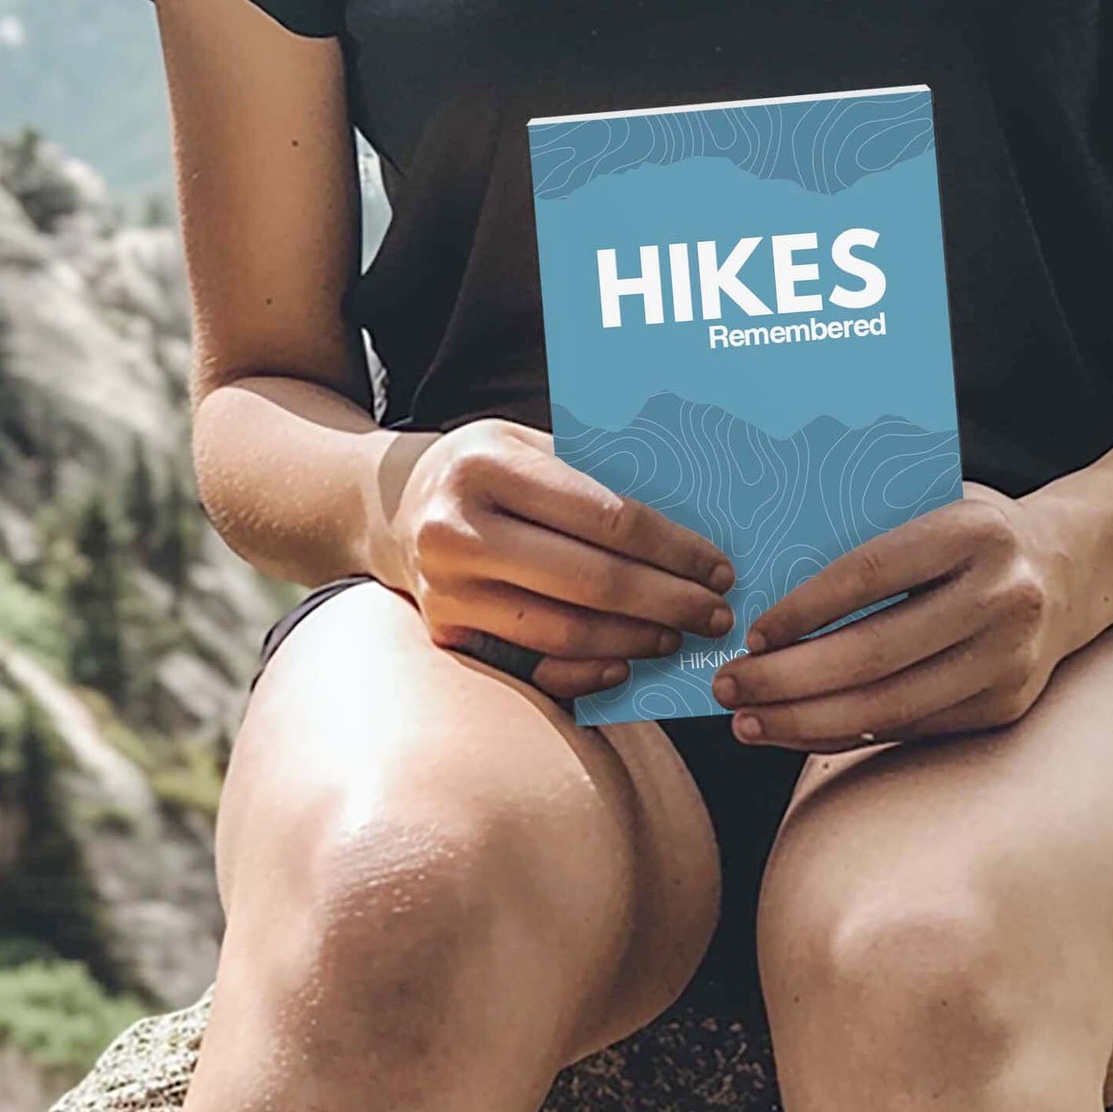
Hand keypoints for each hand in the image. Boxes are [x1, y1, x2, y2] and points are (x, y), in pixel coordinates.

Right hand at [390, 418, 736, 699]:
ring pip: (564, 630)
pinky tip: (627, 664)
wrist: (394, 504)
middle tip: (717, 614)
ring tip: (680, 636)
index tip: (719, 566)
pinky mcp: (445, 632)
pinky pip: (530, 664)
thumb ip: (597, 469)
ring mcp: (447, 588)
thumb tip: (698, 510)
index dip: (673, 549)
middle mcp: (459, 529)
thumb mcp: (530, 441)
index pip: (606, 516)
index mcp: (489, 465)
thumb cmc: (485, 468)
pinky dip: (586, 670)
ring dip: (635, 639)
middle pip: (591, 580)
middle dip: (669, 601)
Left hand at [709, 482, 1071, 751]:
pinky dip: (846, 734)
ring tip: (747, 721)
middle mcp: (1001, 597)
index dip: (805, 609)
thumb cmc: (974, 532)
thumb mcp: (933, 505)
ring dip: (807, 720)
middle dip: (790, 679)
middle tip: (729, 686)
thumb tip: (763, 579)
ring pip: (890, 706)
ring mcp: (1009, 660)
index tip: (751, 633)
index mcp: (974, 531)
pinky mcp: (1006, 706)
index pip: (872, 572)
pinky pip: (911, 729)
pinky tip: (797, 729)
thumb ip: (867, 531)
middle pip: (876, 653)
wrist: (1074, 568)